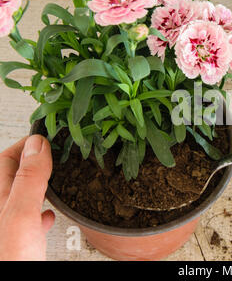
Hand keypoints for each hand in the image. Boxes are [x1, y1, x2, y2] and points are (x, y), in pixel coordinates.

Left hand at [0, 135, 53, 260]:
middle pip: (12, 176)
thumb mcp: (20, 216)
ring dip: (37, 183)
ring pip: (21, 197)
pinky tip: (48, 215)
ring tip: (54, 175)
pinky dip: (40, 211)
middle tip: (54, 150)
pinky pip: (27, 221)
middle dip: (33, 161)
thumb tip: (38, 144)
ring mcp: (7, 229)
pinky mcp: (17, 245)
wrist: (12, 279)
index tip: (47, 135)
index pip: (6, 159)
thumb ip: (29, 179)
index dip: (26, 144)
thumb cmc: (9, 261)